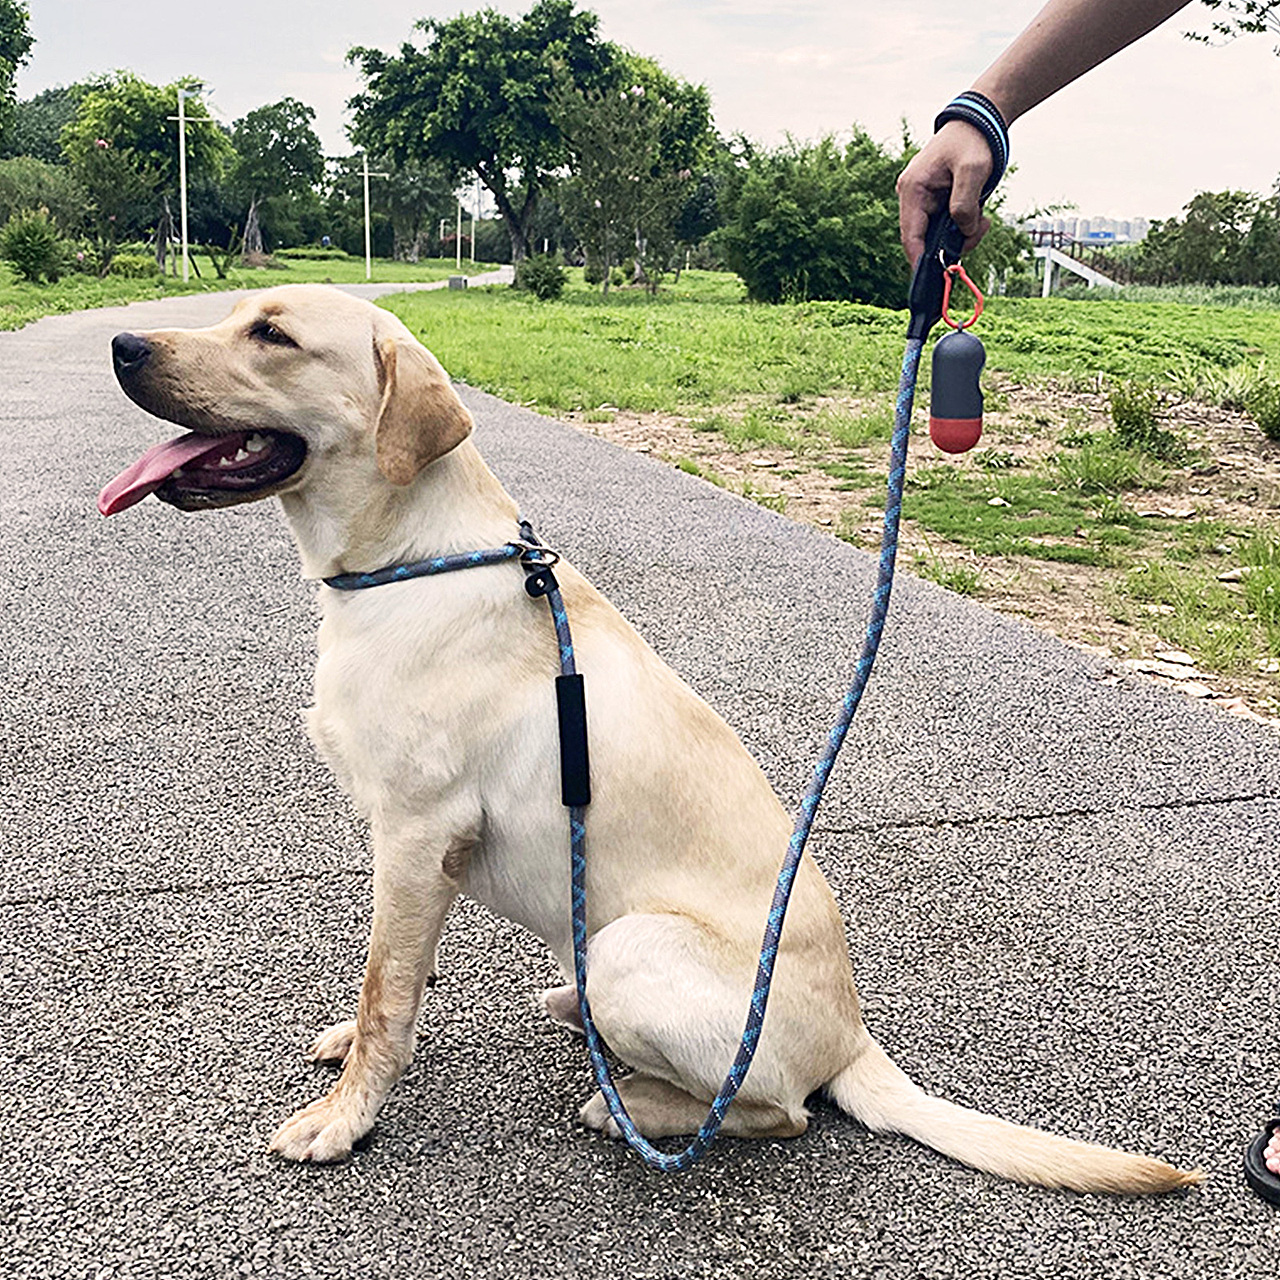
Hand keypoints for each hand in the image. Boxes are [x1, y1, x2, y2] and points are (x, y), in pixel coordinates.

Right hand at [897, 120, 993, 265]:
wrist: (979, 121)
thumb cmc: (974, 140)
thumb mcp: (973, 170)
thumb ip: (964, 204)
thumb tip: (962, 232)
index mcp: (912, 189)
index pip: (910, 237)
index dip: (921, 261)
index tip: (935, 279)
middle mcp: (912, 196)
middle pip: (924, 239)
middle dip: (951, 244)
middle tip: (978, 232)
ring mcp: (922, 200)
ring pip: (936, 235)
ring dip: (961, 234)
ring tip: (983, 219)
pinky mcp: (935, 201)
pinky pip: (944, 225)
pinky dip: (962, 225)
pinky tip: (977, 213)